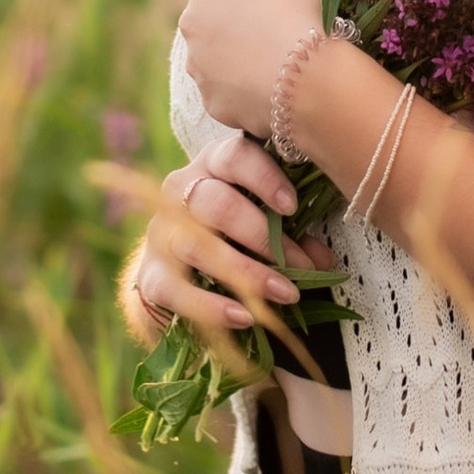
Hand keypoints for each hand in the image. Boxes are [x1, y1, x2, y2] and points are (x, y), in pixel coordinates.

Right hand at [118, 129, 306, 349]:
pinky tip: (244, 317)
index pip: (234, 156)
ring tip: (286, 294)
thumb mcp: (265, 229)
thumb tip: (323, 260)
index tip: (293, 206)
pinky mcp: (150, 275)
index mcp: (213, 167)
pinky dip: (212, 307)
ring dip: (246, 272)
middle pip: (216, 203)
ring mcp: (161, 234)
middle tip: (302, 266)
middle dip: (263, 237)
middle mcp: (180, 192)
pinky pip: (176, 290)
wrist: (179, 275)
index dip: (264, 178)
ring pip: (197, 244)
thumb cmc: (233, 238)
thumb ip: (293, 238)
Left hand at [176, 0, 325, 141]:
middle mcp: (190, 22)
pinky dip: (238, 86)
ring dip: (229, 53)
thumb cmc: (295, 11)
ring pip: (209, 54)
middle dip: (227, 19)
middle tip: (267, 25)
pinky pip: (221, 88)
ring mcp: (196, 64)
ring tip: (269, 58)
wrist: (303, 76)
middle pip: (204, 16)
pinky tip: (267, 84)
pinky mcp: (209, 99)